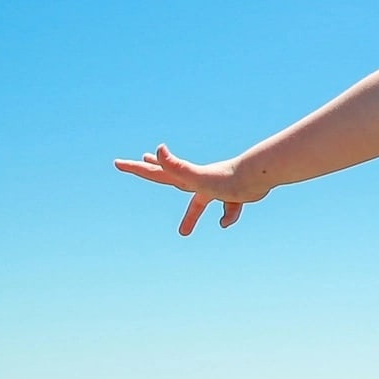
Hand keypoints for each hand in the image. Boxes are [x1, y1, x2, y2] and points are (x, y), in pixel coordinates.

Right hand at [112, 145, 264, 233]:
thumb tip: (159, 148)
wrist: (260, 175)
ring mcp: (218, 187)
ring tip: (184, 230)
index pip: (156, 173)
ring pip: (201, 201)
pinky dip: (226, 216)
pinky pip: (228, 208)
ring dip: (192, 214)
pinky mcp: (236, 194)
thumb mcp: (195, 176)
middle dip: (153, 173)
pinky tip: (225, 224)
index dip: (136, 169)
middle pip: (172, 179)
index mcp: (187, 178)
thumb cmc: (227, 178)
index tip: (117, 162)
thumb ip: (176, 166)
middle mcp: (200, 180)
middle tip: (138, 163)